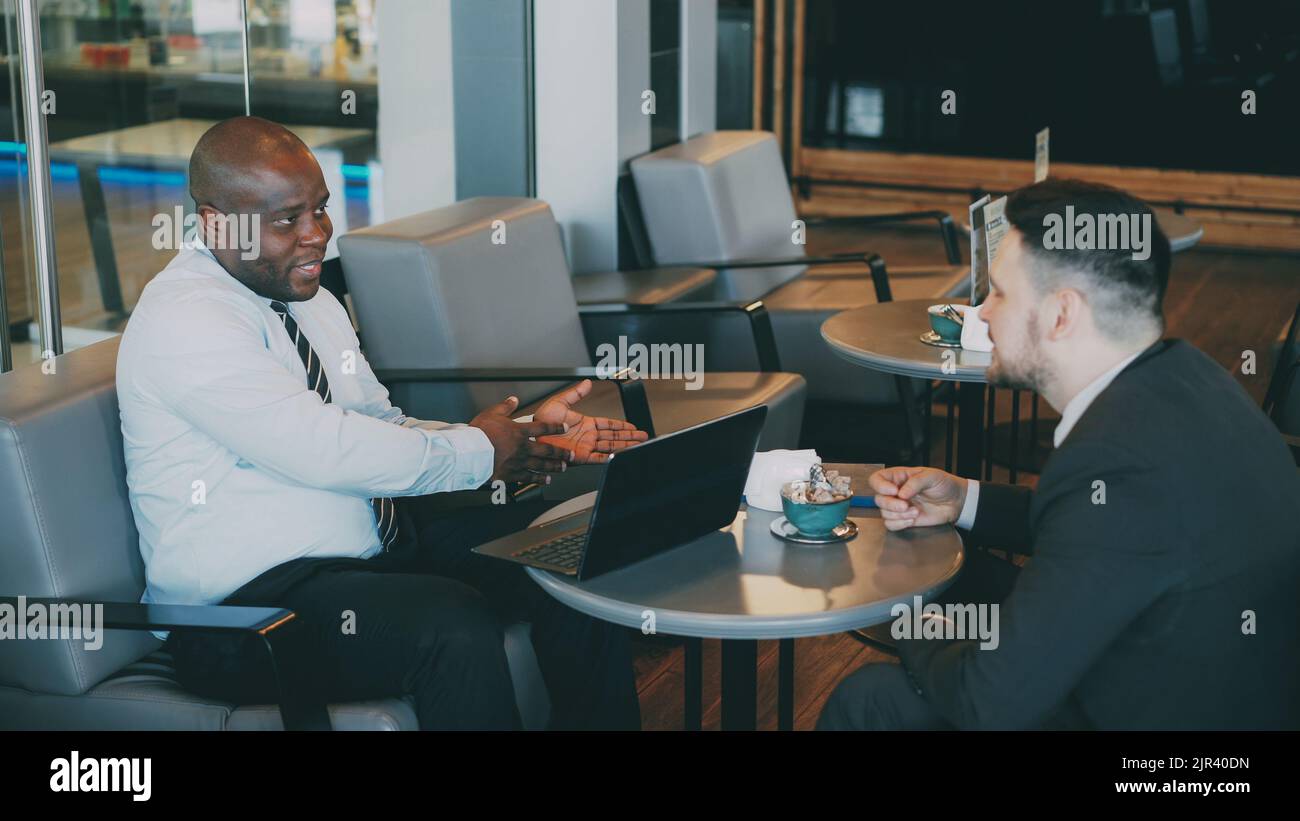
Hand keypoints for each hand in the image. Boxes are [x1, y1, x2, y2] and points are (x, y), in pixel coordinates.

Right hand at [469, 396, 571, 483]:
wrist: (470, 453)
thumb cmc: (479, 434)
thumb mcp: (491, 414)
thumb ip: (505, 407)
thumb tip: (513, 400)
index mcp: (519, 431)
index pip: (543, 427)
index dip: (556, 427)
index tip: (565, 428)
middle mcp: (523, 447)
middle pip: (547, 450)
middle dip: (561, 452)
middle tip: (570, 454)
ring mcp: (519, 462)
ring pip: (541, 465)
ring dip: (553, 466)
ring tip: (562, 468)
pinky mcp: (512, 474)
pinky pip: (529, 477)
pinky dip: (539, 479)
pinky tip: (545, 481)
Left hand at [533, 379, 649, 462]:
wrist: (531, 435)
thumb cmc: (541, 421)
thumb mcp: (560, 402)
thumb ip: (576, 393)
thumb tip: (587, 383)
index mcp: (585, 423)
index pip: (608, 424)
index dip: (622, 426)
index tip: (633, 426)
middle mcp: (588, 436)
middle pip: (614, 437)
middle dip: (630, 437)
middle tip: (643, 437)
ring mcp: (585, 447)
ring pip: (610, 447)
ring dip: (624, 447)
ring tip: (638, 446)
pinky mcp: (580, 456)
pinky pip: (597, 458)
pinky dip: (609, 458)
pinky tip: (619, 457)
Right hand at [869, 466, 967, 531]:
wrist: (955, 501)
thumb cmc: (944, 484)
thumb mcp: (932, 476)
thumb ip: (915, 482)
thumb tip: (901, 493)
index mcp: (898, 477)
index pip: (876, 479)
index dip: (880, 486)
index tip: (894, 491)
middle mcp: (895, 492)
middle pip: (878, 499)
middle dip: (891, 504)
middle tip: (906, 505)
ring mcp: (898, 506)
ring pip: (884, 513)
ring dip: (899, 515)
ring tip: (915, 511)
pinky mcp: (903, 519)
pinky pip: (891, 524)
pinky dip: (900, 524)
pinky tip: (912, 519)